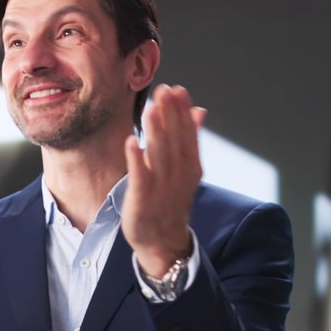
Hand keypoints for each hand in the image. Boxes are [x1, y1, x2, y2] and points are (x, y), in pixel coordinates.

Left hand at [122, 84, 208, 276]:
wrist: (163, 240)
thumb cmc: (171, 199)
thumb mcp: (186, 168)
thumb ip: (191, 138)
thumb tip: (199, 110)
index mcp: (191, 165)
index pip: (188, 134)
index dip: (182, 112)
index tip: (177, 90)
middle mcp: (179, 175)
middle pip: (175, 141)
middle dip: (170, 115)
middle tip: (164, 91)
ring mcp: (161, 187)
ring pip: (160, 156)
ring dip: (156, 132)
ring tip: (151, 108)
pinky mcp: (143, 199)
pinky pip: (141, 177)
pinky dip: (137, 160)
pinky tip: (131, 141)